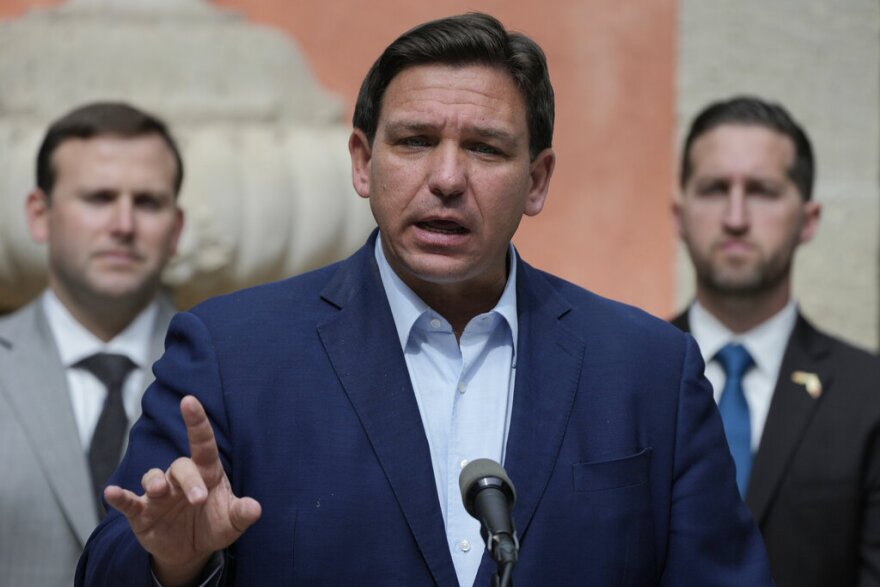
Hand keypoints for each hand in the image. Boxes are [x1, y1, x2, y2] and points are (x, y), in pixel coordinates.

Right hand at [105, 395, 261, 585]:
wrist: (190, 551)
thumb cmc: (213, 525)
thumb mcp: (231, 522)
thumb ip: (242, 514)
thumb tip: (256, 509)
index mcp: (206, 473)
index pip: (202, 442)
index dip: (196, 421)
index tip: (189, 400)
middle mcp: (180, 478)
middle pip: (181, 466)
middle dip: (189, 480)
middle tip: (199, 499)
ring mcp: (159, 494)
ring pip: (153, 477)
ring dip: (155, 482)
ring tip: (158, 492)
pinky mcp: (141, 512)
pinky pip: (128, 501)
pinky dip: (119, 497)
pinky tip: (111, 493)